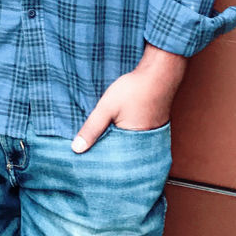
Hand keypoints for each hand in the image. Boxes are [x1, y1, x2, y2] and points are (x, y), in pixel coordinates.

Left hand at [71, 44, 185, 152]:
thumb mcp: (107, 108)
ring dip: (116, 145)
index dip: (99, 161)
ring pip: (129, 146)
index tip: (85, 161)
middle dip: (107, 155)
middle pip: (121, 156)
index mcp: (134, 145)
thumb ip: (92, 128)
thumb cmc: (135, 90)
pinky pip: (136, 138)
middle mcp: (145, 145)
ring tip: (101, 143)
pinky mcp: (153, 128)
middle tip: (89, 154)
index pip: (113, 162)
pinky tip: (117, 131)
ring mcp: (151, 137)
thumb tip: (76, 149)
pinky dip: (126, 136)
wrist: (159, 73)